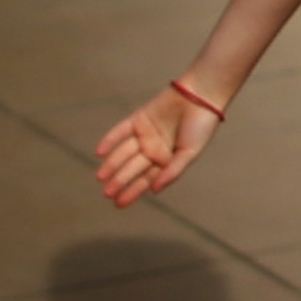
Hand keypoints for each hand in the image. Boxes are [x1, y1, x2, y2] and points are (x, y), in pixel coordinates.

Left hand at [93, 82, 222, 207]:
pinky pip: (121, 131)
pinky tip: (100, 152)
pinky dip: (110, 140)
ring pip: (124, 152)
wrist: (201, 95)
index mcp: (167, 161)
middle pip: (133, 168)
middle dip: (120, 181)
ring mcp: (145, 134)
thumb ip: (172, 172)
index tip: (119, 204)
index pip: (146, 180)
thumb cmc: (201, 126)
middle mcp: (154, 149)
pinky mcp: (138, 119)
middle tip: (107, 194)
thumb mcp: (190, 153)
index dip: (133, 192)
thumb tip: (154, 190)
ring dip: (112, 164)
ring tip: (100, 177)